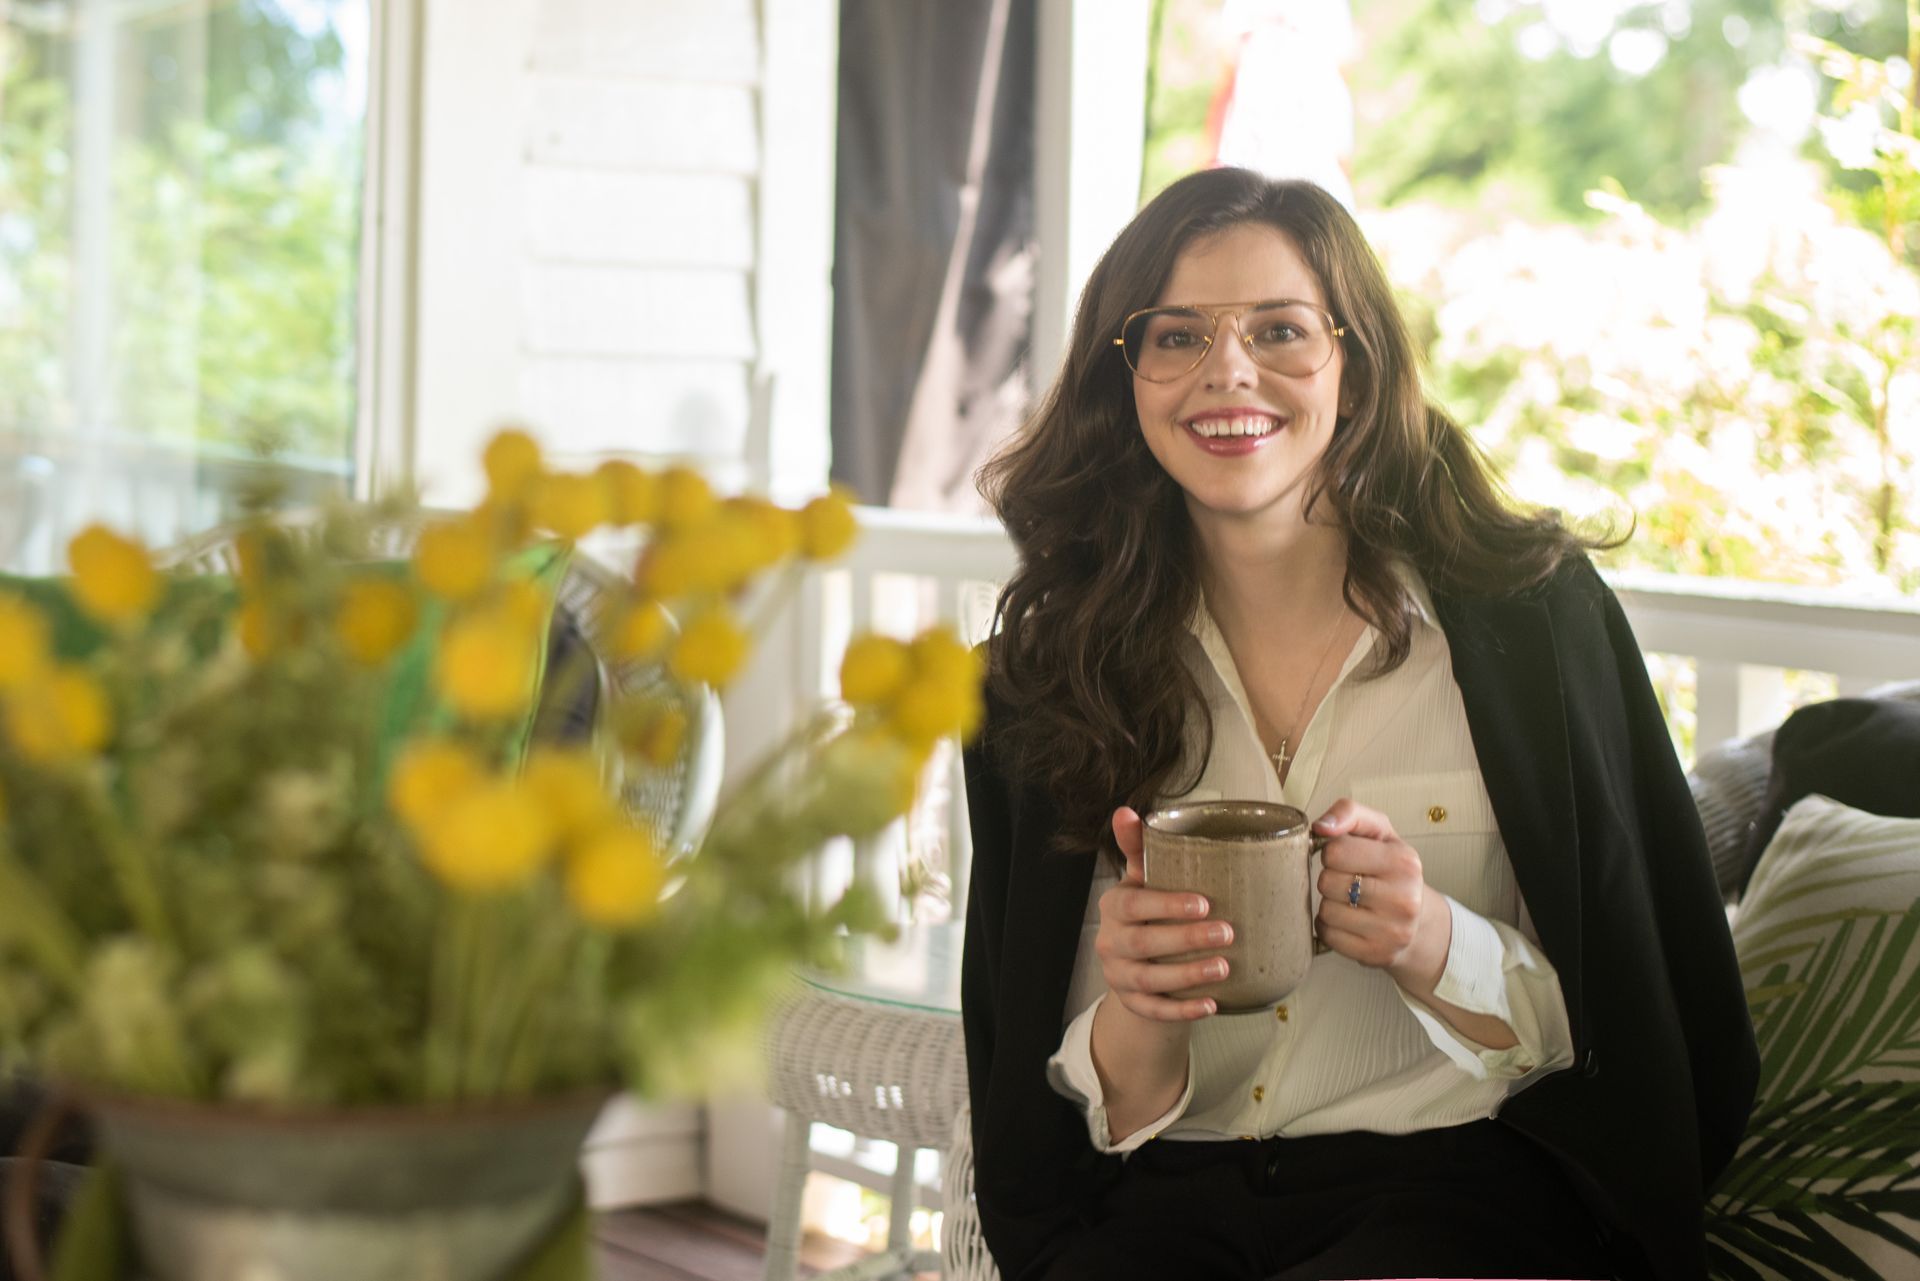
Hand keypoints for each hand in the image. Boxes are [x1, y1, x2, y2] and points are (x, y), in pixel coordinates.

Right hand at [1094, 807, 1228, 1021]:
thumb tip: (1126, 811)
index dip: (1166, 904)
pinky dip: (1183, 1010)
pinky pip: (1155, 1011)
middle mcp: (1111, 941)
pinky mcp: (1133, 1003)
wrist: (1135, 964)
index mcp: (1114, 906)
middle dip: (1186, 939)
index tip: (1203, 902)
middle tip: (1227, 933)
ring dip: (1188, 976)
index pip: (1133, 903)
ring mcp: (1119, 975)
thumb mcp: (1143, 880)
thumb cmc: (1148, 912)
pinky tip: (1212, 1004)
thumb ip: (1140, 848)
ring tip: (1224, 968)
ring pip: (1150, 979)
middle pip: (1143, 942)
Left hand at [1311, 799, 1442, 979]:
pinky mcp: (1375, 954)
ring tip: (1350, 902)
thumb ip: (1350, 813)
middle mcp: (1403, 899)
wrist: (1419, 923)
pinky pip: (1327, 935)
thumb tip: (1321, 826)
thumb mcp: (1380, 833)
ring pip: (1326, 911)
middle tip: (1349, 881)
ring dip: (1329, 904)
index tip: (1346, 858)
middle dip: (1331, 879)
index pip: (1336, 851)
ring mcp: (1391, 931)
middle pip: (1328, 882)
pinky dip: (1329, 927)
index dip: (1332, 852)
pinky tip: (1348, 921)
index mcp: (1403, 862)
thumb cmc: (1392, 871)